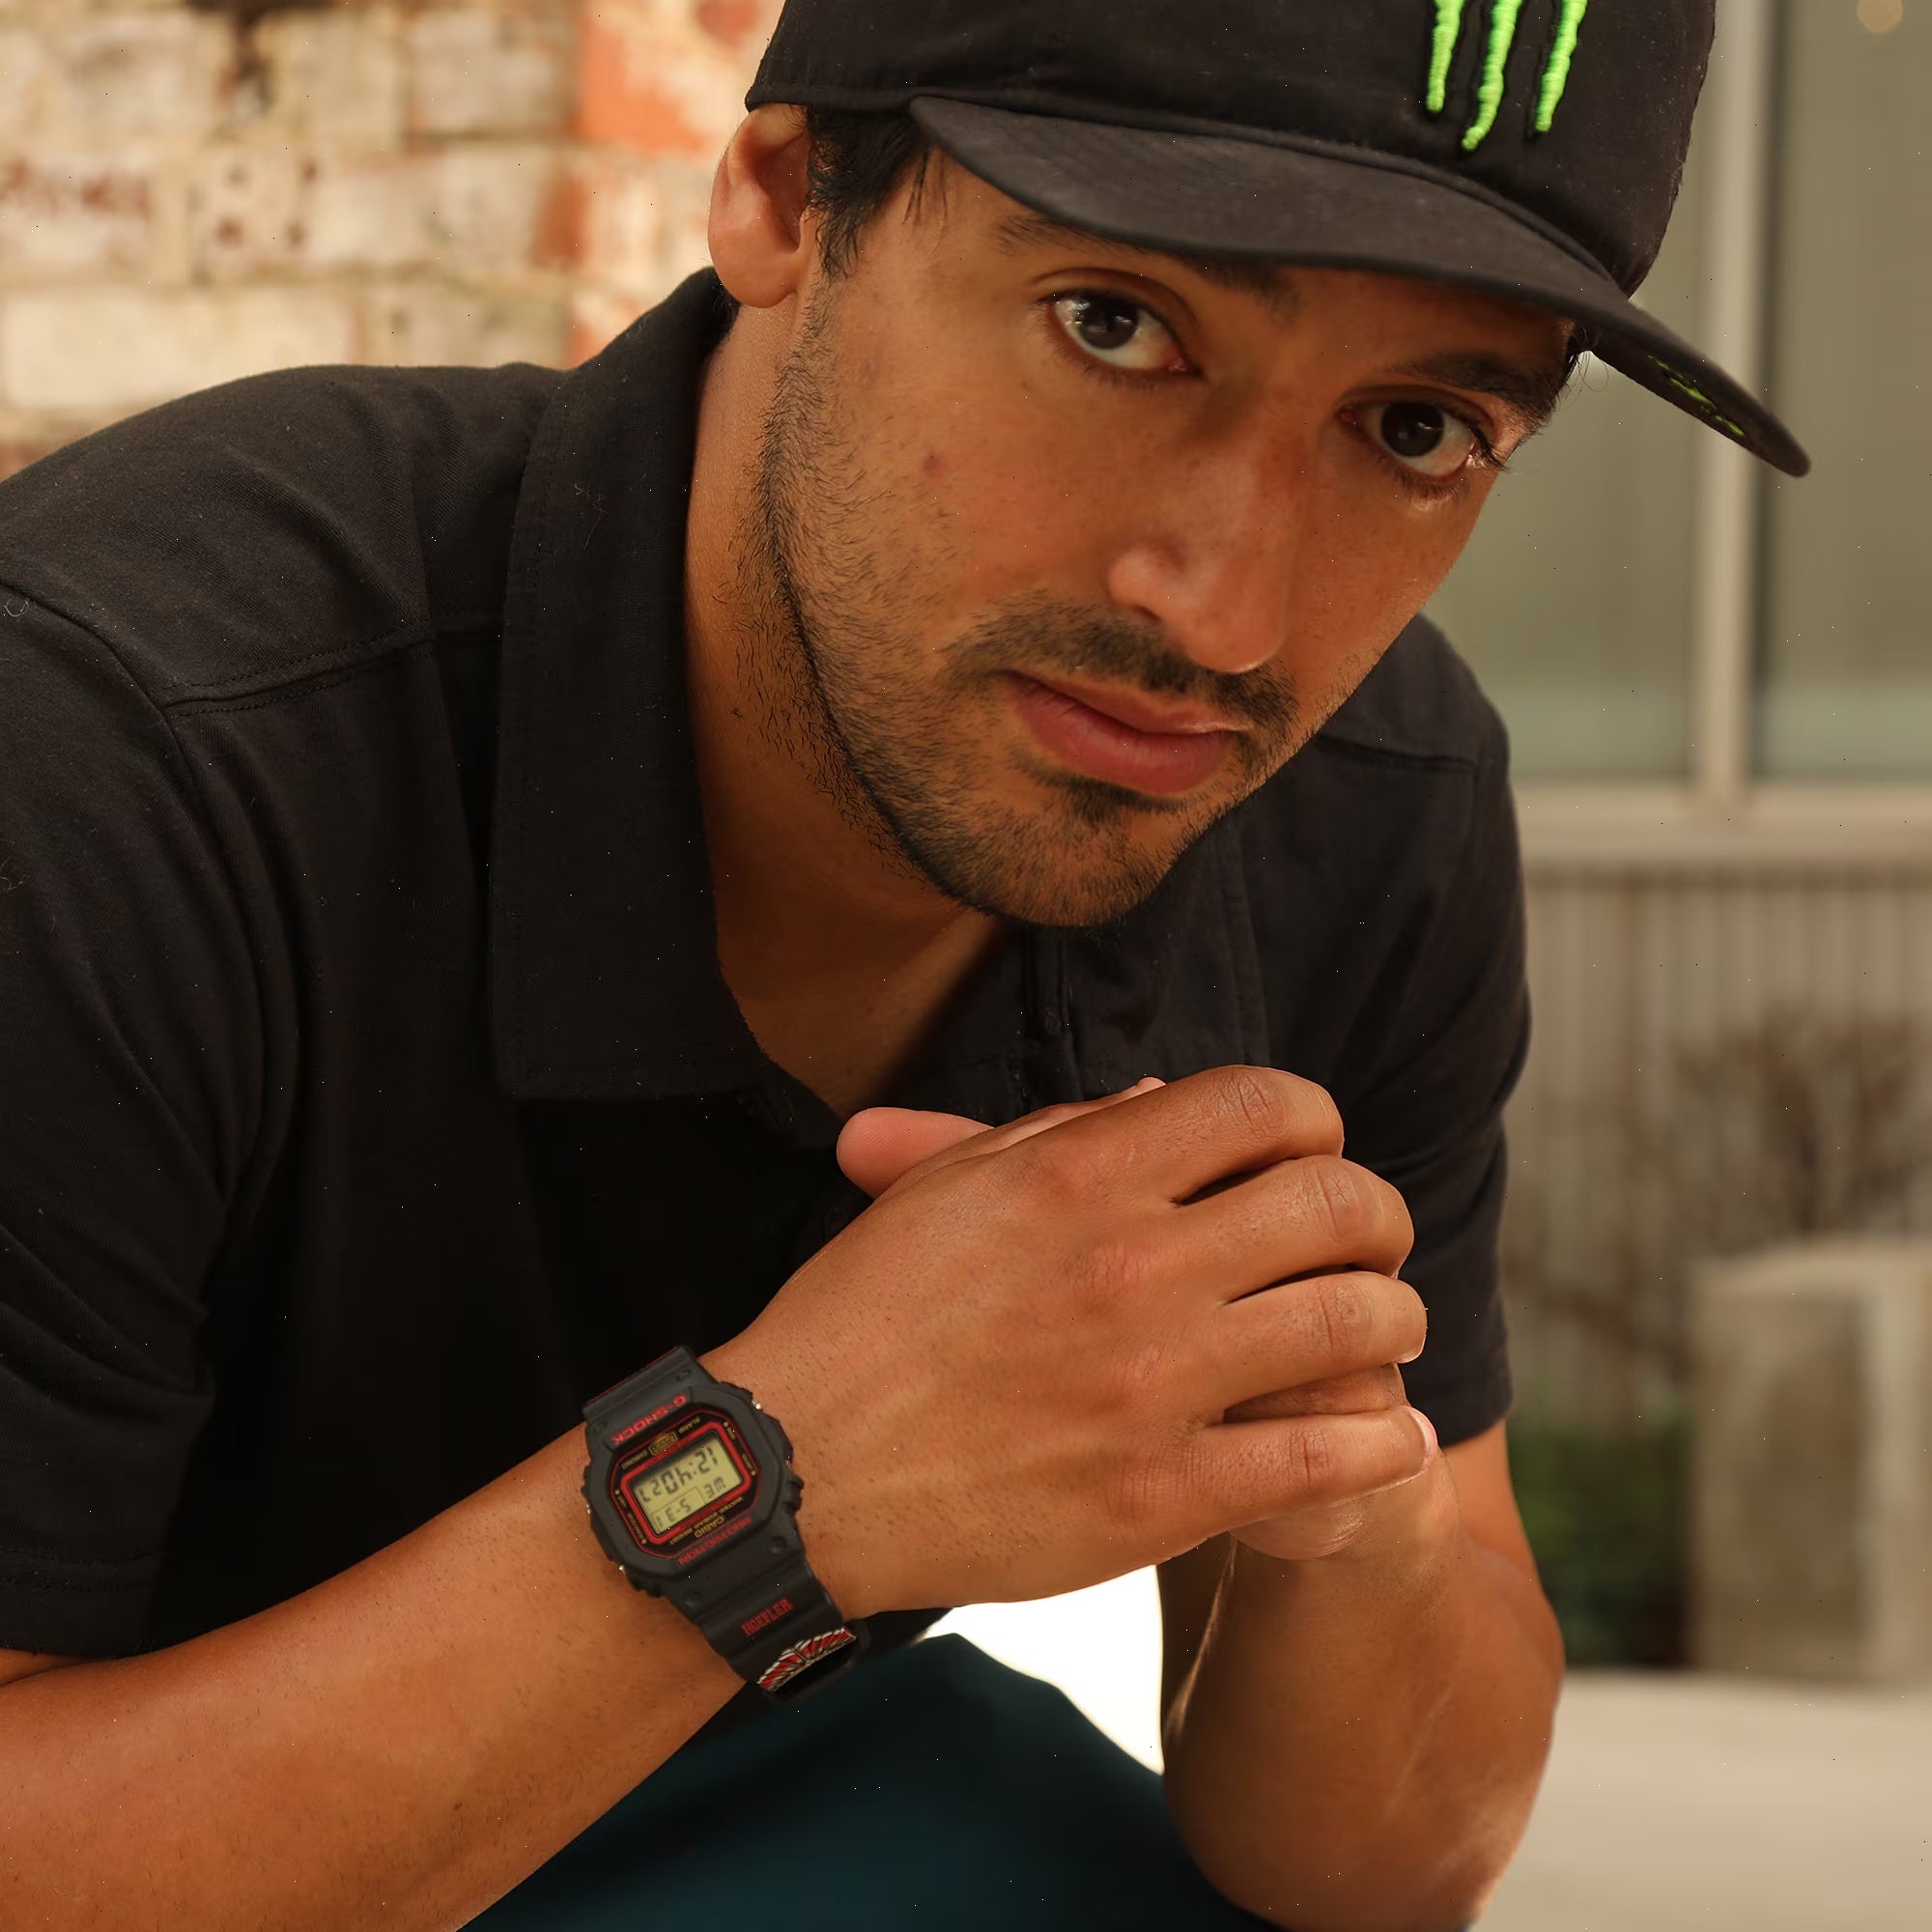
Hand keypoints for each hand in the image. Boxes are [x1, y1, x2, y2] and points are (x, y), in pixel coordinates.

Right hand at [705, 1067, 1436, 1617]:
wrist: (796, 1475)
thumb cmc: (862, 1319)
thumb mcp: (947, 1194)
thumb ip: (1061, 1134)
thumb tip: (1165, 1098)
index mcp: (1077, 1178)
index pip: (1264, 1104)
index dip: (1313, 1120)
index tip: (1311, 1152)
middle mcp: (1129, 1265)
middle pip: (1335, 1203)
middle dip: (1376, 1213)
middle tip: (1369, 1239)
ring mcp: (1151, 1385)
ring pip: (1356, 1322)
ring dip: (1394, 1317)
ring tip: (1383, 1326)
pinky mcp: (1159, 1496)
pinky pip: (1326, 1457)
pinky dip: (1383, 1441)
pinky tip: (1389, 1433)